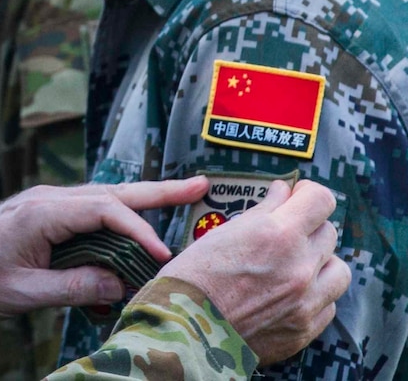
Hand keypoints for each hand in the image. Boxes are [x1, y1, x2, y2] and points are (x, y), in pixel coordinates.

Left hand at [0, 176, 208, 319]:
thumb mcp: (22, 292)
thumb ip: (72, 287)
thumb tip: (119, 283)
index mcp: (42, 212)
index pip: (105, 211)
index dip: (138, 232)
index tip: (162, 256)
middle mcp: (48, 199)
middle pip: (113, 192)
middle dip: (158, 191)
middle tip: (201, 185)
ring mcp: (46, 203)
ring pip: (104, 197)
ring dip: (143, 200)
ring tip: (185, 197)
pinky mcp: (44, 214)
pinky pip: (90, 209)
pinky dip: (120, 213)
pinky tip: (138, 223)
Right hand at [158, 179, 349, 363]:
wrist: (183, 330)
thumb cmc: (192, 278)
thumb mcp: (221, 233)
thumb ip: (261, 211)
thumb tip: (283, 193)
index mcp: (277, 235)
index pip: (320, 200)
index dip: (309, 193)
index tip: (298, 196)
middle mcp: (299, 266)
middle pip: (328, 232)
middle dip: (307, 228)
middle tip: (285, 233)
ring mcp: (306, 300)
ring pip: (338, 269)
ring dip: (321, 262)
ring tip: (295, 265)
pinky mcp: (304, 328)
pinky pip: (329, 303)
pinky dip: (314, 295)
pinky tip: (290, 293)